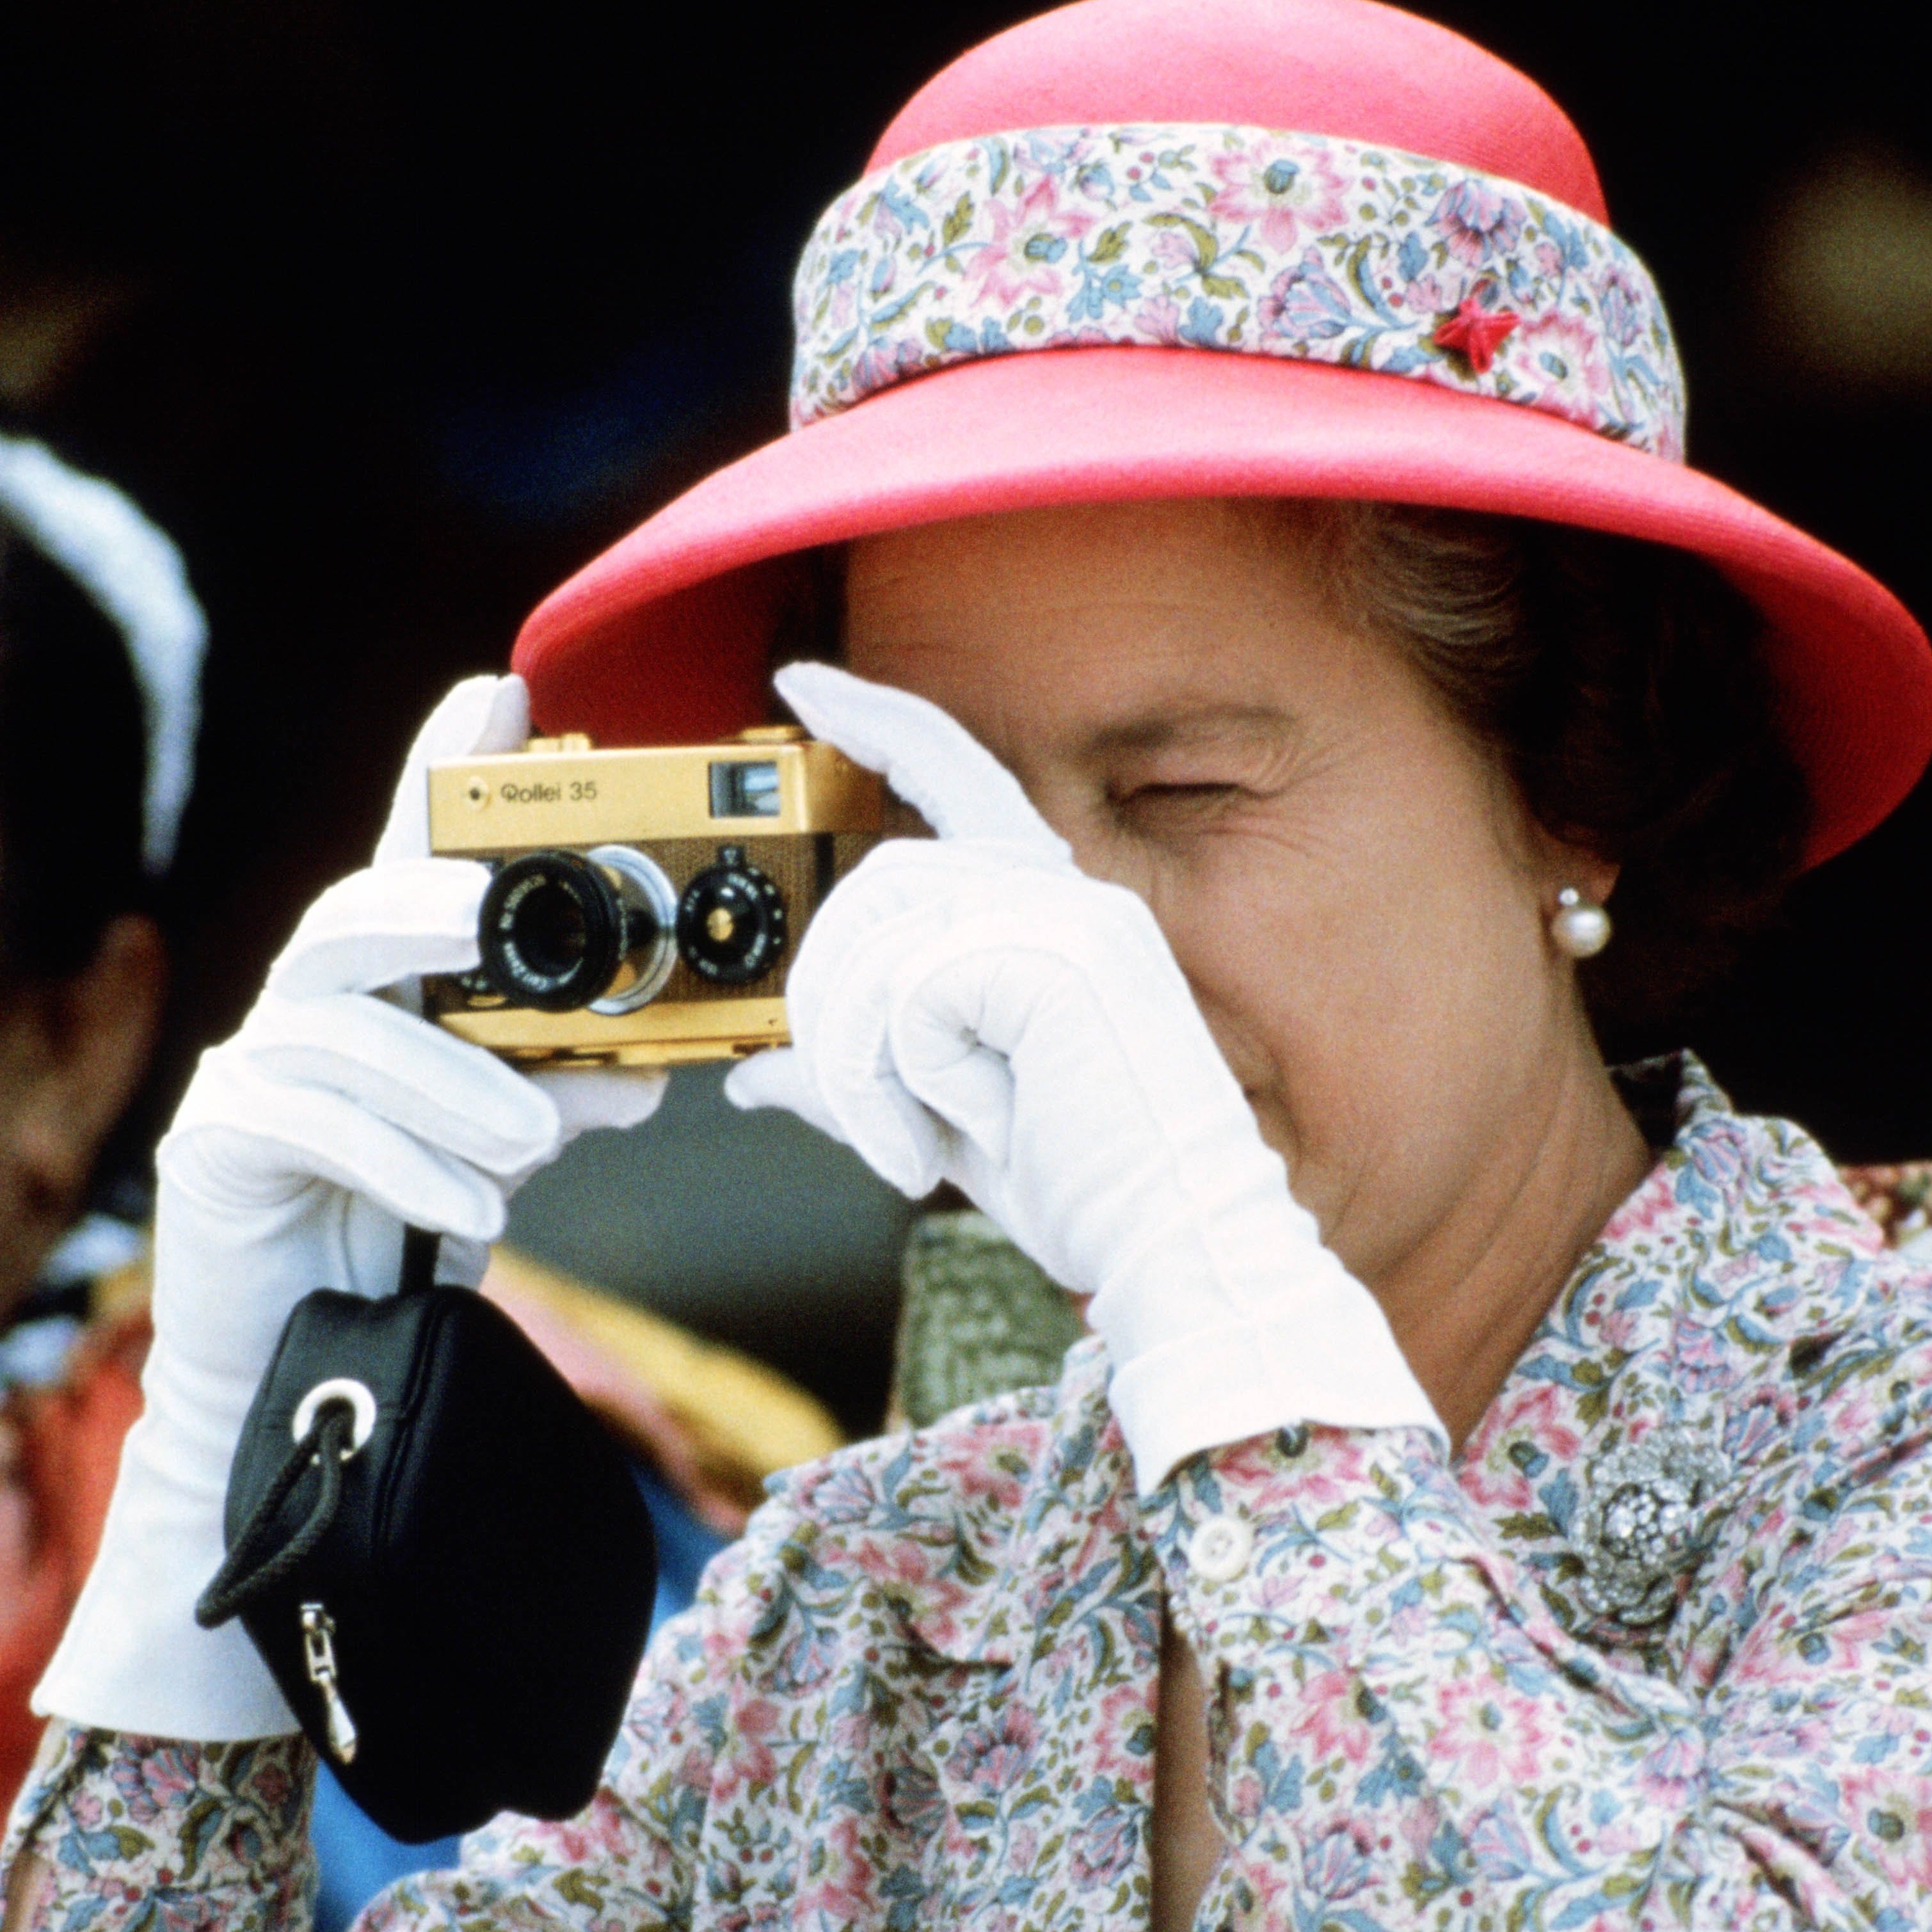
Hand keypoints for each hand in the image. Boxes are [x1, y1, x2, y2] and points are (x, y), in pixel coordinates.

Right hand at [37, 676, 664, 1739]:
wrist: (308, 1375)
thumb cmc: (406, 1242)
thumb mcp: (503, 1149)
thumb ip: (561, 1096)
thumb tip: (656, 1072)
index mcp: (381, 994)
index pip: (412, 861)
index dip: (444, 769)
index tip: (504, 690)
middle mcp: (305, 1012)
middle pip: (348, 921)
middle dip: (420, 905)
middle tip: (482, 918)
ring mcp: (249, 1075)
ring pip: (338, 1035)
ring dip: (445, 1084)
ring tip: (529, 1148)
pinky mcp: (217, 1149)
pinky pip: (302, 1125)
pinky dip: (394, 1160)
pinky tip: (460, 1209)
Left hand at [728, 664, 1437, 1488]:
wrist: (1176, 1246)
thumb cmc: (1084, 1190)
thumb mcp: (945, 1124)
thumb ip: (859, 1078)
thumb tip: (755, 1078)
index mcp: (1056, 912)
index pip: (958, 775)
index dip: (879, 721)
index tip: (805, 685)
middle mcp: (1068, 892)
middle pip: (876, 883)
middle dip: (831, 1006)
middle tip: (860, 1115)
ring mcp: (1069, 916)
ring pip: (880, 938)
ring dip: (862, 1060)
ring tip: (911, 1141)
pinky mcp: (1056, 957)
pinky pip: (910, 990)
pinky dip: (903, 1077)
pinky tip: (960, 1127)